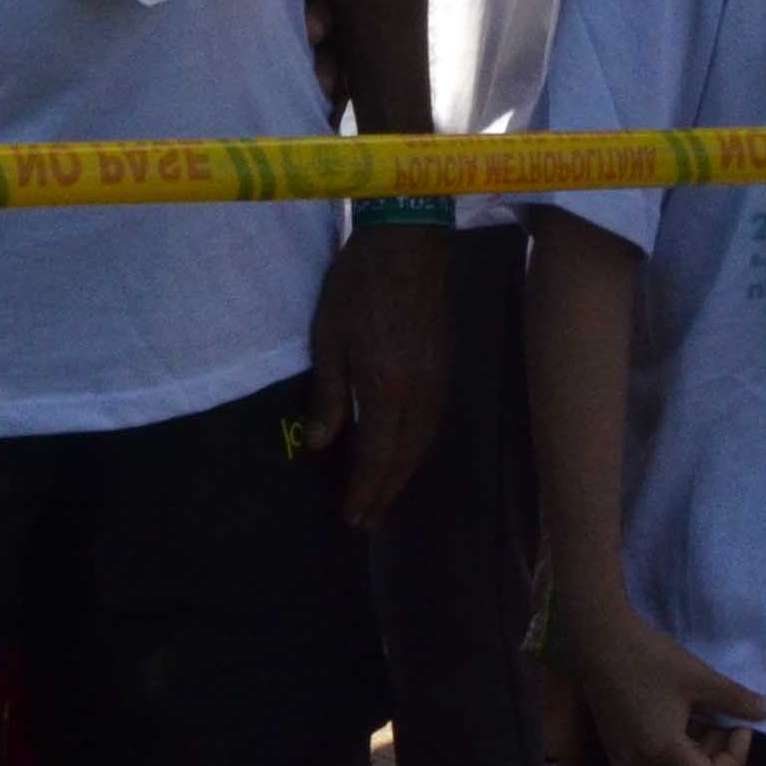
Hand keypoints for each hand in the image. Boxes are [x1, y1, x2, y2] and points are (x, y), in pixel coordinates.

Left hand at [304, 221, 449, 527]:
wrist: (407, 242)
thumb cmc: (357, 286)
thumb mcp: (328, 339)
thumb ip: (328, 396)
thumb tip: (320, 444)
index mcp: (386, 388)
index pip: (377, 455)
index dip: (365, 490)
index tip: (352, 517)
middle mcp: (420, 393)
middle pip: (405, 457)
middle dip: (385, 492)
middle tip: (367, 522)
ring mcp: (438, 379)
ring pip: (424, 441)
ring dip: (404, 474)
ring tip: (384, 495)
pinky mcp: (445, 365)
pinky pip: (433, 421)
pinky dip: (418, 447)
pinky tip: (405, 451)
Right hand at [566, 600, 765, 765]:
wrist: (600, 639)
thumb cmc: (652, 659)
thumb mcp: (700, 678)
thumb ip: (736, 700)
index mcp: (663, 753)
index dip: (733, 756)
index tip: (740, 725)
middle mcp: (640, 764)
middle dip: (711, 752)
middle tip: (720, 718)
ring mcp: (622, 756)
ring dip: (690, 749)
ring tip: (698, 713)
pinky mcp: (612, 743)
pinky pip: (646, 759)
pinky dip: (666, 745)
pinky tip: (672, 714)